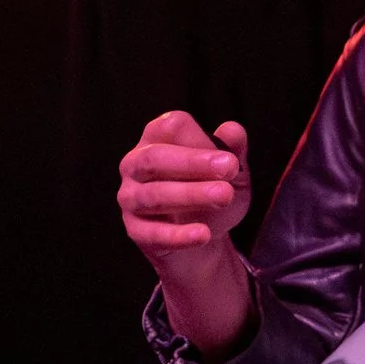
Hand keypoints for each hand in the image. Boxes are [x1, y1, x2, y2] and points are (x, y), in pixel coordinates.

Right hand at [118, 110, 251, 260]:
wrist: (205, 236)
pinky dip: (178, 235)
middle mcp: (136, 165)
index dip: (198, 139)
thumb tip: (233, 130)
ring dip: (191, 195)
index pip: (168, 127)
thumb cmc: (212, 190)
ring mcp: (131, 198)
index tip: (230, 159)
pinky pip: (152, 233)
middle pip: (154, 158)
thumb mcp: (231, 171)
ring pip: (153, 195)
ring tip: (225, 196)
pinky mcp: (135, 231)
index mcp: (157, 139)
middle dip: (192, 163)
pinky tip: (203, 234)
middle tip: (229, 170)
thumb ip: (233, 150)